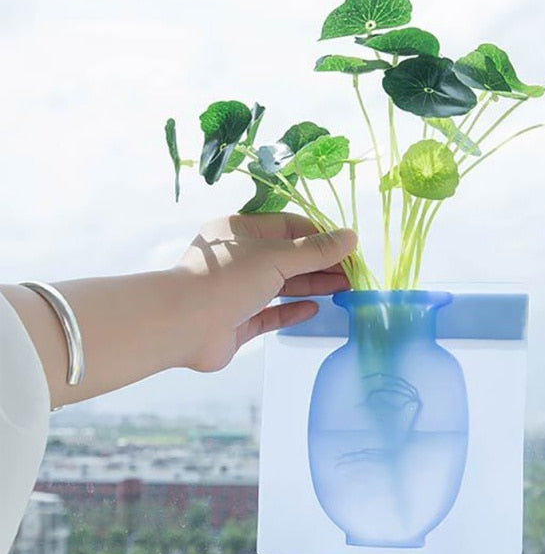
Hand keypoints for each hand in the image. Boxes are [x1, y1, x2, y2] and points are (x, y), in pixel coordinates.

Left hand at [175, 213, 356, 371]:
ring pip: (282, 285)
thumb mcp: (276, 257)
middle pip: (289, 258)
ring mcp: (238, 292)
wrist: (182, 325)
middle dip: (321, 264)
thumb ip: (315, 251)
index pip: (289, 227)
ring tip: (344, 290)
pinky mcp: (238, 321)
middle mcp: (239, 259)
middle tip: (353, 274)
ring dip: (312, 285)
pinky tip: (315, 309)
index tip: (348, 248)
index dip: (321, 237)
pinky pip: (271, 313)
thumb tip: (351, 237)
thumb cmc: (227, 280)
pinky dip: (292, 310)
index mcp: (242, 232)